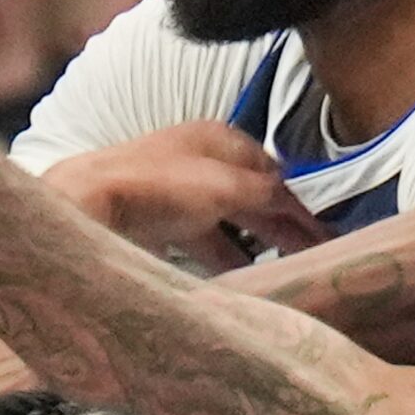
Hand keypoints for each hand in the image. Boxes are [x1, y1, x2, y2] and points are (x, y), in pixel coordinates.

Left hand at [47, 124, 331, 271]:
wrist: (90, 204)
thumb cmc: (162, 186)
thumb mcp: (227, 186)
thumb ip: (267, 194)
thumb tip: (293, 202)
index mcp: (220, 139)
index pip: (273, 172)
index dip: (299, 204)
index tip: (324, 235)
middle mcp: (200, 160)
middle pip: (253, 195)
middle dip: (283, 225)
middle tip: (314, 257)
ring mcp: (178, 190)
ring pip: (229, 219)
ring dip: (256, 242)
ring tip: (284, 270)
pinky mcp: (158, 220)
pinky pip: (203, 239)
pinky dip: (225, 254)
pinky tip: (240, 275)